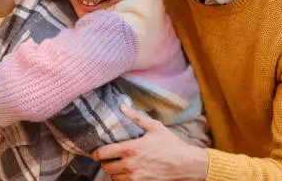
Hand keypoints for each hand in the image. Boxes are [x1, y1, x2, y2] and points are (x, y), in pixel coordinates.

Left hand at [92, 105, 208, 180]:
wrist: (184, 164)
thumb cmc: (170, 144)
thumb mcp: (154, 127)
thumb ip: (136, 117)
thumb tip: (122, 107)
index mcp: (131, 148)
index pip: (104, 153)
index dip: (96, 153)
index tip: (96, 152)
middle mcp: (130, 165)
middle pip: (106, 168)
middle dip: (105, 162)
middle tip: (108, 157)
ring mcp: (135, 177)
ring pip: (113, 177)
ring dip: (113, 171)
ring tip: (118, 164)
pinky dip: (122, 179)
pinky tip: (127, 172)